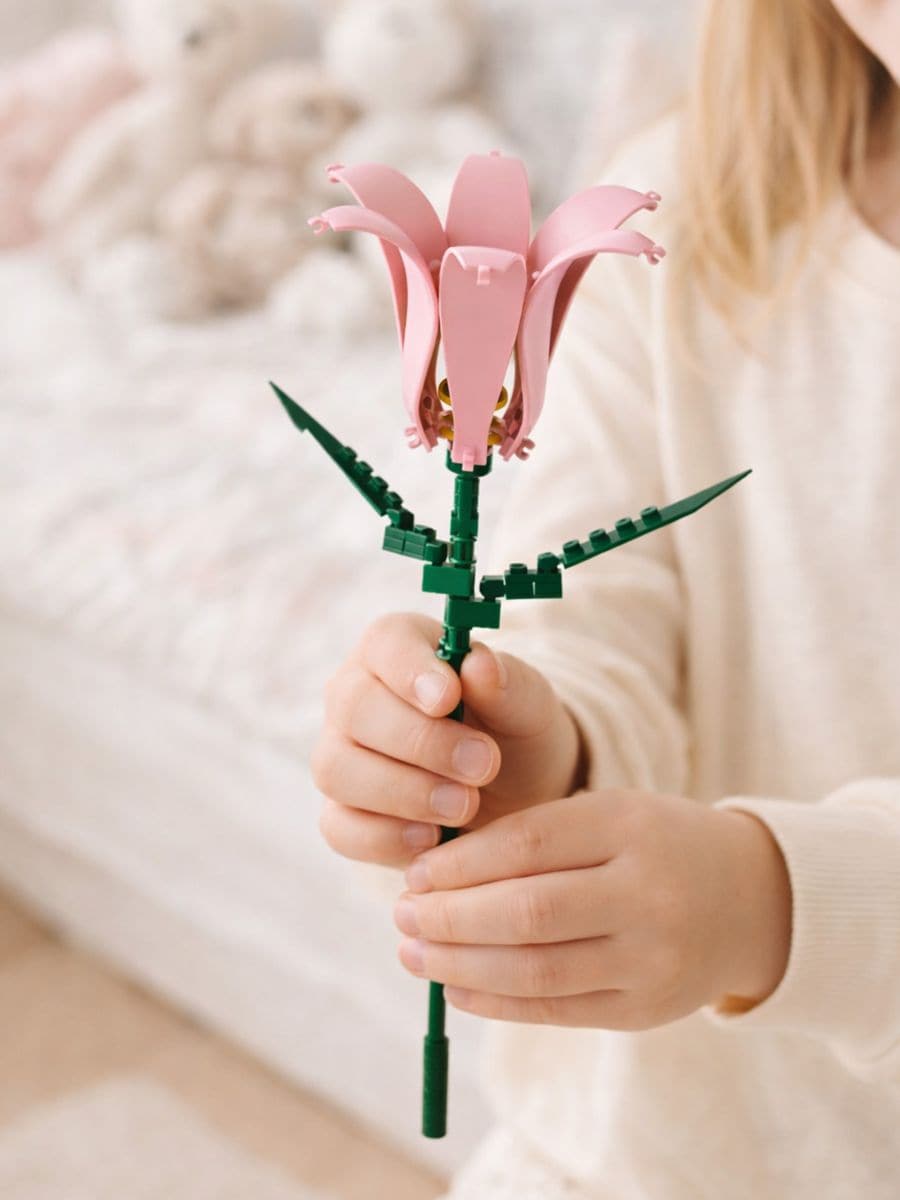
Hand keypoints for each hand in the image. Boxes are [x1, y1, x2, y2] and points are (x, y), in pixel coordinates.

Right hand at [312, 612, 584, 868]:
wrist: (516, 793)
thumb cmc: (513, 731)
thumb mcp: (528, 706)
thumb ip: (508, 684)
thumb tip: (480, 664)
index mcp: (398, 648)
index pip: (385, 642)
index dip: (411, 670)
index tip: (450, 699)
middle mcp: (355, 696)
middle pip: (354, 708)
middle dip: (420, 741)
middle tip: (483, 765)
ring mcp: (341, 755)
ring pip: (337, 769)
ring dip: (404, 792)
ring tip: (465, 805)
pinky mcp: (342, 813)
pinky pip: (340, 827)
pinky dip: (386, 837)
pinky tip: (433, 838)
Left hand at [393, 788, 792, 1029]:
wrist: (745, 900)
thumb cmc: (651, 846)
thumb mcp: (606, 815)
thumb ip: (532, 836)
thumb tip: (433, 876)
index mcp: (630, 826)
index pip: (528, 843)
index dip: (461, 863)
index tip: (414, 873)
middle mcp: (647, 893)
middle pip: (528, 912)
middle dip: (451, 918)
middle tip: (402, 916)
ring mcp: (651, 959)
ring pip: (536, 970)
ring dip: (460, 966)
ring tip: (414, 955)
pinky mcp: (645, 1011)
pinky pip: (556, 1010)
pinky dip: (496, 1002)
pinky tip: (456, 988)